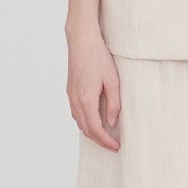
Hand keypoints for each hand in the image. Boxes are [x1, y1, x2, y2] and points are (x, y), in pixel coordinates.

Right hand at [66, 26, 121, 148]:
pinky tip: (95, 120)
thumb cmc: (98, 57)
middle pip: (86, 129)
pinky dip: (85, 122)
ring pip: (79, 122)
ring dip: (92, 132)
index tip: (116, 146)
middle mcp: (75, 100)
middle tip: (113, 145)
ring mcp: (71, 96)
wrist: (82, 41)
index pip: (95, 129)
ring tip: (106, 135)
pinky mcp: (70, 91)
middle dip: (99, 140)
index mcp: (86, 99)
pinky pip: (76, 113)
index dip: (106, 141)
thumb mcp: (113, 81)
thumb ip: (113, 104)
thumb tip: (112, 123)